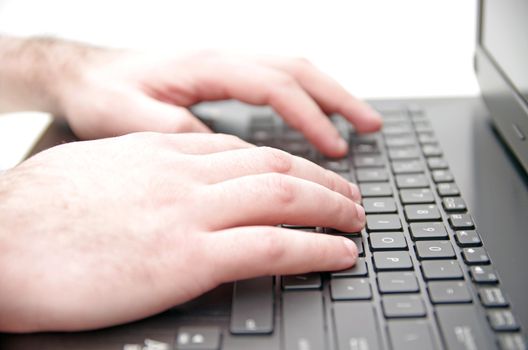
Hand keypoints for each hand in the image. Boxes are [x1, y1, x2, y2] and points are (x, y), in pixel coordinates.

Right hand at [0, 132, 363, 331]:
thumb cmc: (33, 215)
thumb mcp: (98, 177)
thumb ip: (145, 179)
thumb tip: (171, 195)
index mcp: (159, 152)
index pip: (240, 150)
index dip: (283, 163)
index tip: (304, 175)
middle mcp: (181, 173)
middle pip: (274, 164)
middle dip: (321, 180)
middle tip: (349, 195)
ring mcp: (187, 212)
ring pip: (284, 196)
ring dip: (330, 207)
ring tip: (357, 220)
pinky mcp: (187, 257)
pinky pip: (272, 246)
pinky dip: (314, 248)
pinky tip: (339, 253)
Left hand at [57, 48, 381, 156]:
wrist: (83, 76)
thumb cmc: (102, 94)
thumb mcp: (129, 119)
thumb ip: (179, 135)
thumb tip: (227, 155)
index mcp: (205, 66)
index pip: (274, 84)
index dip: (309, 116)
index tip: (335, 148)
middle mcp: (223, 58)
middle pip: (297, 68)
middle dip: (339, 97)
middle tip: (373, 127)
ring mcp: (226, 64)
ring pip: (293, 69)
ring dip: (330, 93)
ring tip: (362, 121)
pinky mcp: (224, 76)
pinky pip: (278, 79)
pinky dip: (307, 97)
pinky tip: (317, 115)